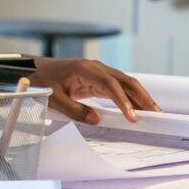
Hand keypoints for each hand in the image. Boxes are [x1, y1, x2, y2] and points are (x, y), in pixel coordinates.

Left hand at [30, 58, 159, 123]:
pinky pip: (117, 88)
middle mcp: (95, 68)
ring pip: (124, 83)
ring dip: (139, 97)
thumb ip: (74, 110)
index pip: (111, 85)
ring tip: (154, 113)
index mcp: (85, 69)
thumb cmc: (41, 79)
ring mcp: (98, 72)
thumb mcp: (53, 98)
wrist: (33, 69)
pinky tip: (137, 108)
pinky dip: (129, 97)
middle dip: (142, 96)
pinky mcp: (97, 79)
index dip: (123, 101)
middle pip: (125, 81)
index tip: (132, 117)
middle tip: (156, 114)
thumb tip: (97, 120)